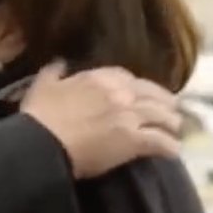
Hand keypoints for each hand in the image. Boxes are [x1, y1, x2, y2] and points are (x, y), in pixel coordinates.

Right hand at [21, 62, 181, 179]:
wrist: (42, 142)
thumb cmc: (39, 114)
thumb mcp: (42, 85)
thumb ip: (53, 71)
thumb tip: (59, 62)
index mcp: (98, 78)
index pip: (128, 77)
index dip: (136, 86)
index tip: (138, 93)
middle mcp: (120, 93)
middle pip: (154, 94)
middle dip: (163, 102)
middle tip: (166, 110)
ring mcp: (129, 116)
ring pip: (164, 116)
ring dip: (170, 122)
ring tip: (173, 129)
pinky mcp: (133, 141)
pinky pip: (162, 142)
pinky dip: (169, 146)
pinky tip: (170, 150)